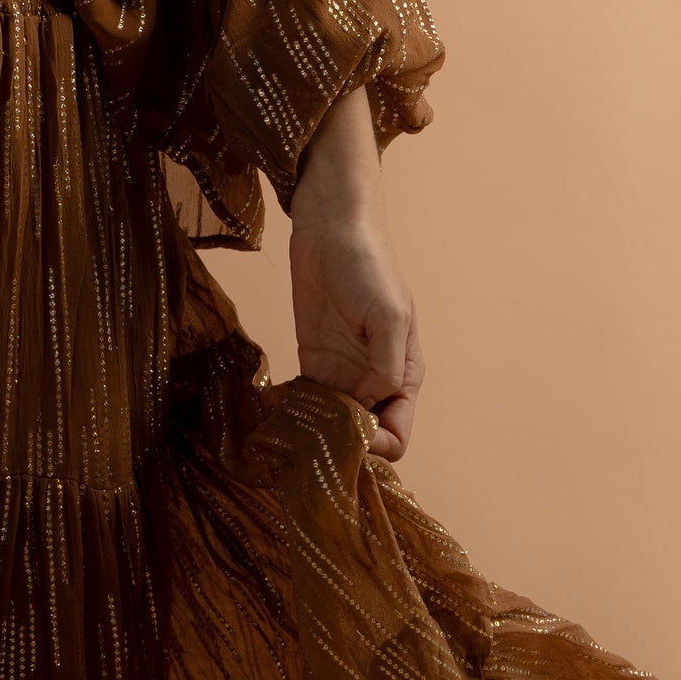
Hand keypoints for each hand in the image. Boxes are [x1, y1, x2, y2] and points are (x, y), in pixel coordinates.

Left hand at [287, 87, 423, 462]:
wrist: (331, 228)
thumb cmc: (368, 266)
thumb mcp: (388, 315)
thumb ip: (385, 366)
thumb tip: (369, 408)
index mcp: (404, 377)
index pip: (396, 437)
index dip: (374, 449)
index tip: (346, 441)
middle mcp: (374, 383)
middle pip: (363, 439)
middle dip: (341, 451)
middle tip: (309, 449)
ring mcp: (342, 374)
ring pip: (333, 427)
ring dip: (315, 439)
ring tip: (287, 444)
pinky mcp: (312, 362)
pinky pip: (307, 403)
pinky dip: (295, 418)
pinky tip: (276, 423)